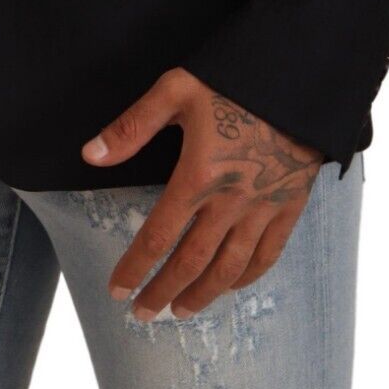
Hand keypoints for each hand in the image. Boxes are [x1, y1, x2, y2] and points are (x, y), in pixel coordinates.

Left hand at [81, 66, 322, 318]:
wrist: (298, 75)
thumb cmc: (233, 78)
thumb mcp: (176, 90)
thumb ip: (132, 126)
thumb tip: (90, 155)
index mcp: (198, 176)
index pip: (158, 236)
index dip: (135, 268)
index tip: (117, 290)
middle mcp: (231, 201)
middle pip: (191, 262)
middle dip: (163, 291)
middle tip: (142, 313)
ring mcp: (264, 207)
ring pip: (230, 267)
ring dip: (203, 294)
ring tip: (181, 311)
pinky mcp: (290, 203)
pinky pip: (269, 253)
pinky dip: (248, 276)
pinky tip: (231, 286)